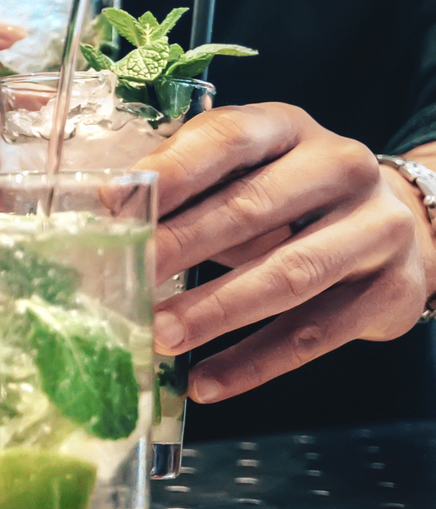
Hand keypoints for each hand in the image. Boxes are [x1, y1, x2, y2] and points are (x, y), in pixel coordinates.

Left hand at [147, 103, 435, 402]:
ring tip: (161, 335)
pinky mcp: (392, 289)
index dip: (172, 171)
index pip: (229, 139)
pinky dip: (255, 362)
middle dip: (182, 246)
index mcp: (289, 127)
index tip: (118, 204)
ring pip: (288, 275)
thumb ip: (188, 182)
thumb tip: (112, 206)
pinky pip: (315, 334)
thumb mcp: (245, 170)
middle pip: (252, 209)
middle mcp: (341, 168)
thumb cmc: (290, 194)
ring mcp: (376, 228)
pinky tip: (207, 381)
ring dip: (216, 311)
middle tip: (130, 277)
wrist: (395, 226)